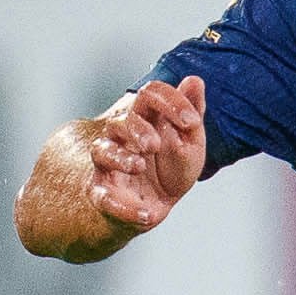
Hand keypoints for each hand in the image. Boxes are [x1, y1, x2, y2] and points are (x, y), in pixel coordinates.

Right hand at [87, 77, 206, 232]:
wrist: (151, 207)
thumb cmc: (169, 170)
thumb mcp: (190, 143)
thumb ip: (192, 115)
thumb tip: (194, 80)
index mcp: (146, 119)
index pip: (149, 94)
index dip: (170, 102)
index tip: (192, 122)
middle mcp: (122, 137)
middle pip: (121, 120)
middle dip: (138, 129)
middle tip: (155, 144)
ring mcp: (109, 165)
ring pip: (101, 151)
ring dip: (121, 158)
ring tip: (139, 166)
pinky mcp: (102, 193)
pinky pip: (103, 197)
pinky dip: (123, 207)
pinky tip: (147, 214)